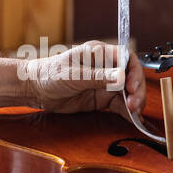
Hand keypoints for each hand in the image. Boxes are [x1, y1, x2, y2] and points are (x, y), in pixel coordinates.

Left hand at [21, 40, 145, 119]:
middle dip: (136, 90)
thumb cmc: (50, 74)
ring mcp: (104, 84)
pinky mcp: (101, 98)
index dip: (133, 71)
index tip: (132, 86)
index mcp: (99, 53)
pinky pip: (119, 104)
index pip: (126, 58)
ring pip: (128, 92)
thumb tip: (121, 76)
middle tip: (134, 104)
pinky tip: (131, 118)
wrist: (36, 89)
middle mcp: (105, 67)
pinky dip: (126, 112)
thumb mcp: (73, 75)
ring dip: (134, 102)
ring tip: (133, 113)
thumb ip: (97, 77)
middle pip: (131, 76)